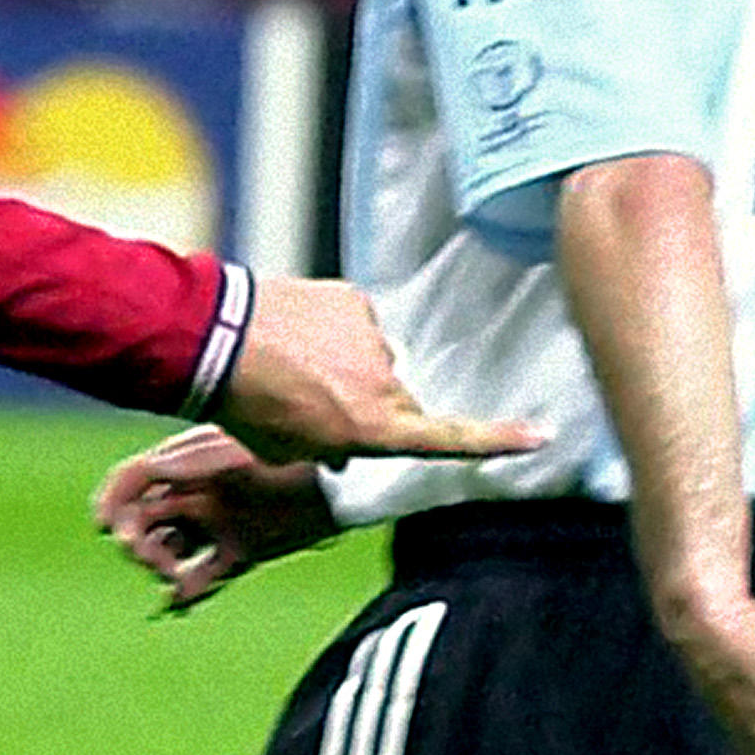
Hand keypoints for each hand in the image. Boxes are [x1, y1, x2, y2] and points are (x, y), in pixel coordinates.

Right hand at [93, 424, 334, 609]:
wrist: (347, 479)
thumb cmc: (286, 457)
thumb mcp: (225, 456)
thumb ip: (178, 463)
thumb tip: (141, 473)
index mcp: (186, 466)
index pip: (130, 484)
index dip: (111, 506)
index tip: (110, 530)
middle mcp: (196, 495)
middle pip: (142, 524)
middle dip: (139, 544)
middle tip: (157, 561)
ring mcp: (216, 524)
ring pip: (168, 552)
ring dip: (162, 568)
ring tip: (174, 577)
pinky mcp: (240, 551)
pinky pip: (202, 576)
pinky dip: (186, 592)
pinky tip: (177, 603)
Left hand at [219, 276, 543, 467]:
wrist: (214, 341)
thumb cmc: (246, 405)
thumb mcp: (285, 449)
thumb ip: (325, 451)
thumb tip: (340, 453)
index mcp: (374, 426)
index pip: (448, 438)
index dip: (496, 440)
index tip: (540, 436)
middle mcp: (385, 382)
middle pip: (399, 400)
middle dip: (370, 405)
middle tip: (311, 403)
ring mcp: (372, 338)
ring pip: (372, 359)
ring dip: (344, 364)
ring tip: (291, 366)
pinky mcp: (354, 301)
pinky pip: (351, 322)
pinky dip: (330, 330)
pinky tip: (291, 336)